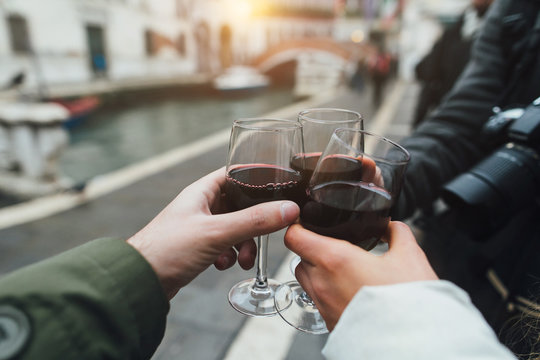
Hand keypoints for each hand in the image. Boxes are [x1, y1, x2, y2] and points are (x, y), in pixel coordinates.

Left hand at [127, 167, 299, 299]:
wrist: (140, 281)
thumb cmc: (167, 249)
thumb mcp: (217, 232)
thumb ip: (254, 221)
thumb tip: (288, 209)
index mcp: (202, 191)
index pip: (235, 173)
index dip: (255, 178)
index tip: (276, 187)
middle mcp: (201, 205)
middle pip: (240, 204)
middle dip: (254, 222)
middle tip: (265, 234)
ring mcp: (200, 226)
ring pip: (234, 227)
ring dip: (244, 243)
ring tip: (242, 259)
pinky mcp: (198, 246)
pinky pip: (224, 244)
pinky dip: (229, 254)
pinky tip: (222, 265)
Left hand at [284, 221, 437, 329]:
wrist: (410, 342)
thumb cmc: (407, 301)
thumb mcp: (409, 256)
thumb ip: (397, 233)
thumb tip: (391, 227)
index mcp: (334, 259)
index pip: (294, 237)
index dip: (299, 226)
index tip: (309, 223)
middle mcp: (322, 283)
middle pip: (300, 258)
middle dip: (312, 249)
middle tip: (335, 246)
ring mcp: (323, 305)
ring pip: (307, 280)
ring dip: (318, 271)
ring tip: (343, 269)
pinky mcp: (329, 323)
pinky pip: (319, 301)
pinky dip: (328, 292)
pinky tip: (350, 291)